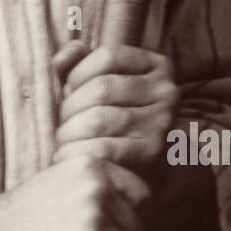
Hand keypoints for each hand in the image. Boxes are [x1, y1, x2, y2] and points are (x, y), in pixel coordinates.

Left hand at [52, 42, 179, 189]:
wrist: (138, 175)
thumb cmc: (111, 124)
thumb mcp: (98, 85)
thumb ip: (77, 63)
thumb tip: (64, 55)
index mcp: (157, 66)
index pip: (108, 56)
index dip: (78, 73)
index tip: (70, 93)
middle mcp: (167, 91)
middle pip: (101, 88)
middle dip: (70, 108)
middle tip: (63, 125)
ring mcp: (162, 122)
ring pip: (98, 119)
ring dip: (69, 133)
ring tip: (63, 143)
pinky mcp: (152, 154)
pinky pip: (102, 148)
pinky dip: (75, 153)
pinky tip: (66, 158)